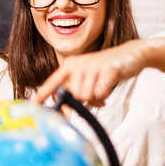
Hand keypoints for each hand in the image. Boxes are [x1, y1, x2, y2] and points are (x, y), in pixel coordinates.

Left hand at [32, 38, 164, 105]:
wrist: (131, 55)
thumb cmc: (107, 69)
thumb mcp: (88, 77)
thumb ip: (77, 91)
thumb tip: (68, 111)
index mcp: (71, 65)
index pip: (53, 81)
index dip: (43, 94)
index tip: (33, 104)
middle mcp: (78, 64)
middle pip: (74, 96)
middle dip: (86, 100)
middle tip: (96, 95)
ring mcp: (92, 66)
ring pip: (86, 96)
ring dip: (96, 99)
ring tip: (103, 89)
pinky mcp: (106, 70)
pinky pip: (100, 94)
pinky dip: (105, 96)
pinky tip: (109, 87)